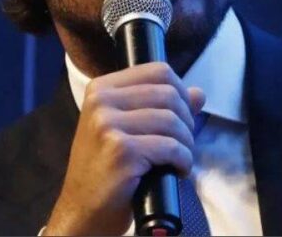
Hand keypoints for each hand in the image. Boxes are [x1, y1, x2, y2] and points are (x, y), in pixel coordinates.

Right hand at [43, 62, 205, 235]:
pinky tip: (178, 170)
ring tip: (180, 159)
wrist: (83, 210)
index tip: (182, 116)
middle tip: (183, 143)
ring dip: (186, 143)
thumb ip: (160, 107)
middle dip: (186, 120)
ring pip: (172, 120)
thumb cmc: (105, 170)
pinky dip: (183, 160)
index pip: (158, 71)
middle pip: (169, 94)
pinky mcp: (121, 151)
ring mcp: (108, 125)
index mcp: (101, 89)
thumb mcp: (127, 130)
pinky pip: (170, 147)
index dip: (181, 92)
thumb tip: (198, 93)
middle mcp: (101, 102)